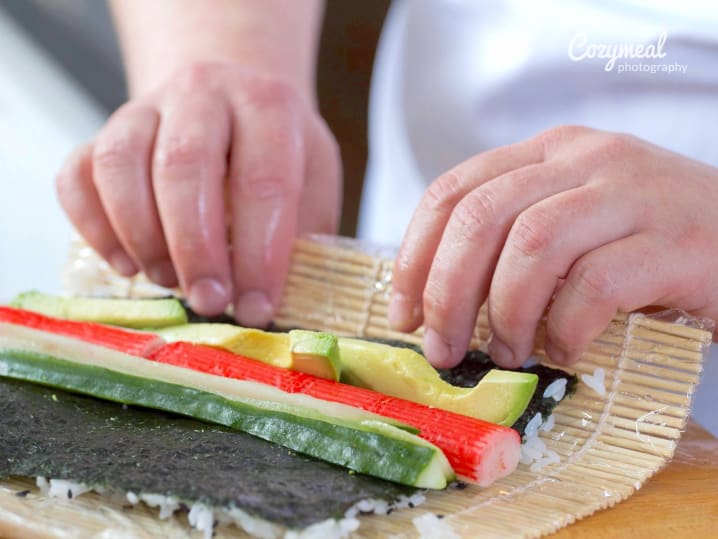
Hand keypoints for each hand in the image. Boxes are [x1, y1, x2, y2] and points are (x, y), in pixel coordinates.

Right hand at [56, 63, 340, 325]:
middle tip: (209, 301)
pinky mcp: (103, 132)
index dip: (259, 253)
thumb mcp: (312, 183)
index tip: (256, 307)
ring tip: (170, 280)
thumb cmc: (277, 155)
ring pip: (120, 165)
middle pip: (184, 165)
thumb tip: (278, 306)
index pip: (264, 180)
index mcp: (268, 105)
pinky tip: (126, 264)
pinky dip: (94, 228)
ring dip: (142, 237)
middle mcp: (203, 93)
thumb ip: (301, 237)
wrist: (232, 101)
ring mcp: (145, 107)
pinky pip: (77, 176)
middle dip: (195, 248)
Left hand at [389, 126, 717, 367]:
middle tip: (442, 348)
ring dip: (503, 312)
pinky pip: (596, 282)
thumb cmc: (644, 245)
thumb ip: (511, 243)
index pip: (453, 191)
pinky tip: (564, 349)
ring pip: (532, 243)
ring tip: (507, 353)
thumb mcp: (571, 225)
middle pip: (481, 216)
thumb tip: (435, 305)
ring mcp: (633, 193)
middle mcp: (585, 158)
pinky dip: (566, 326)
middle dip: (445, 291)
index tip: (403, 313)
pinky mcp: (676, 241)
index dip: (414, 256)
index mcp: (547, 152)